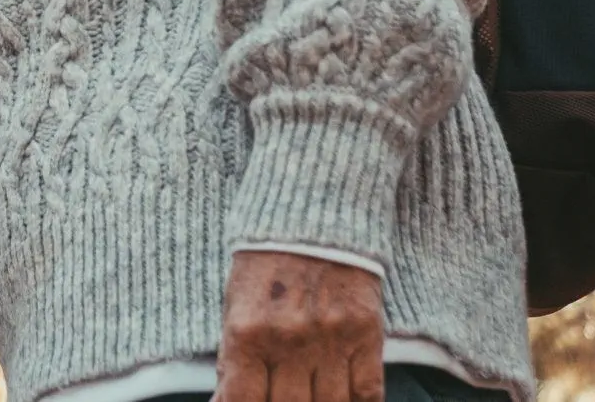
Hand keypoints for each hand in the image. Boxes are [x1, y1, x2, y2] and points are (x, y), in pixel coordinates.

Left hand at [217, 249, 383, 401]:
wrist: (314, 212)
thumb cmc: (266, 260)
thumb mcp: (235, 303)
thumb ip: (233, 356)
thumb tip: (227, 401)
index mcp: (247, 331)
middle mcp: (289, 340)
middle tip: (283, 397)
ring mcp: (331, 339)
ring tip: (309, 396)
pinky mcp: (366, 334)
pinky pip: (367, 394)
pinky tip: (344, 400)